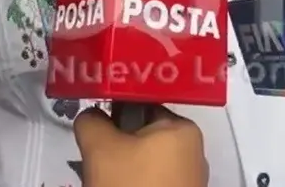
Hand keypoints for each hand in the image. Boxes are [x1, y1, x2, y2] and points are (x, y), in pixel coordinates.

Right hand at [74, 106, 206, 186]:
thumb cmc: (129, 186)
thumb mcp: (99, 148)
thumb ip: (91, 121)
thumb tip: (92, 117)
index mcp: (182, 129)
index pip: (142, 105)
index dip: (114, 113)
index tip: (95, 130)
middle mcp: (193, 150)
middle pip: (143, 135)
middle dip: (117, 145)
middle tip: (96, 160)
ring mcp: (190, 180)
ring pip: (146, 161)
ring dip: (122, 168)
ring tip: (105, 181)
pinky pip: (153, 182)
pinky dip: (135, 184)